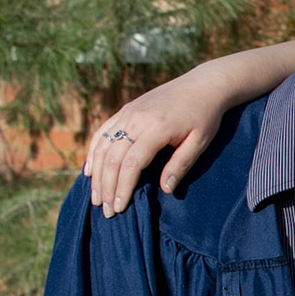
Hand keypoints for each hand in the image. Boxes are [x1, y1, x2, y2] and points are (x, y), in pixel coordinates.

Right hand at [84, 38, 294, 216]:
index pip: (131, 164)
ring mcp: (128, 112)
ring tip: (95, 197)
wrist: (203, 84)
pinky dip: (94, 152)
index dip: (123, 187)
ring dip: (96, 174)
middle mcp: (136, 119)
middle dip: (107, 187)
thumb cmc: (205, 116)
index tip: (119, 207)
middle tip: (105, 210)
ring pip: (103, 146)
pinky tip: (90, 170)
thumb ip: (180, 165)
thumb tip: (165, 190)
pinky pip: (103, 132)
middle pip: (113, 158)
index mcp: (156, 128)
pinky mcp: (125, 110)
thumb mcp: (200, 142)